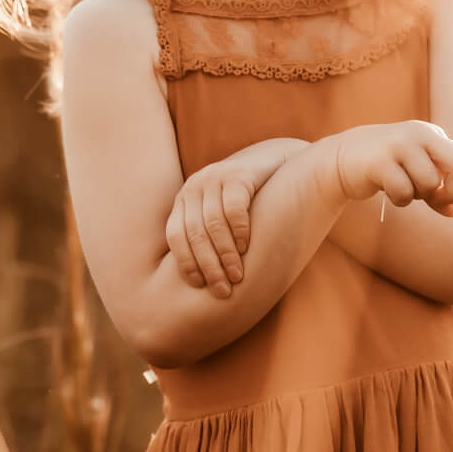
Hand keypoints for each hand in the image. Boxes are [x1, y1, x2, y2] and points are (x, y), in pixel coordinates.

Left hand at [165, 137, 308, 297]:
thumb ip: (207, 235)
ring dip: (225, 254)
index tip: (200, 285)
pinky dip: (239, 232)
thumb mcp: (220, 213)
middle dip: (208, 265)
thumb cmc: (249, 200)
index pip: (175, 235)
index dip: (186, 263)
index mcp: (184, 200)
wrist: (277, 162)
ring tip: (237, 275)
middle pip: (194, 233)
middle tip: (222, 289)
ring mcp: (215, 177)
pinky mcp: (237, 174)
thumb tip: (200, 280)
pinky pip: (233, 209)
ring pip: (212, 224)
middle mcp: (194, 186)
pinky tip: (247, 247)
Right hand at [328, 121, 452, 230]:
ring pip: (429, 183)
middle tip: (436, 203)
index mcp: (433, 136)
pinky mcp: (380, 160)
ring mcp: (400, 144)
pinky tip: (386, 189)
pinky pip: (404, 191)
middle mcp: (420, 133)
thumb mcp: (417, 176)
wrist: (343, 160)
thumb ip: (439, 191)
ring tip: (402, 188)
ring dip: (417, 196)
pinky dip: (399, 199)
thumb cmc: (387, 169)